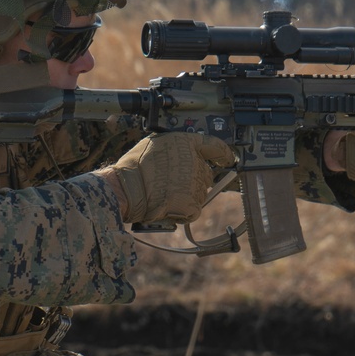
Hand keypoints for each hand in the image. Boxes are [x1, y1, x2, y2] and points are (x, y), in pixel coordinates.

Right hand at [98, 132, 235, 223]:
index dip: (224, 153)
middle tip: (175, 184)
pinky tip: (169, 206)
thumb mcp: (154, 144)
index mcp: (186, 143)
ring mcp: (196, 183)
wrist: (127, 189)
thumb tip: (182, 155)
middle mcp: (196, 161)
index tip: (227, 158)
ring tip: (166, 195)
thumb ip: (174, 149)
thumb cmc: (134, 168)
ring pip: (201, 192)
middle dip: (195, 179)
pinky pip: (195, 209)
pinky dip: (184, 212)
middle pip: (207, 173)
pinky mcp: (193, 203)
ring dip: (188, 195)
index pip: (214, 145)